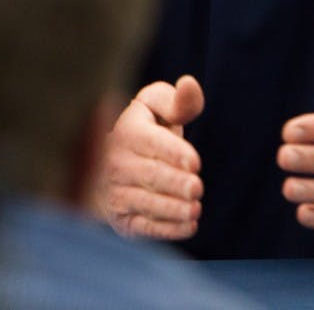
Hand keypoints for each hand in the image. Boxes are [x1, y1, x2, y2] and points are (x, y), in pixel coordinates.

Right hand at [101, 74, 204, 239]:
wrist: (125, 158)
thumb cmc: (151, 126)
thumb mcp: (162, 105)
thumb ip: (180, 100)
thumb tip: (189, 83)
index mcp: (128, 130)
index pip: (152, 142)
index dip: (174, 152)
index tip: (195, 162)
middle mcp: (116, 162)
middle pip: (150, 175)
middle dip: (175, 183)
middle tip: (197, 188)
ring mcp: (116, 192)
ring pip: (145, 202)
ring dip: (171, 209)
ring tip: (195, 209)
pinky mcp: (122, 217)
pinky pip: (142, 226)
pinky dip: (165, 230)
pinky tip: (188, 227)